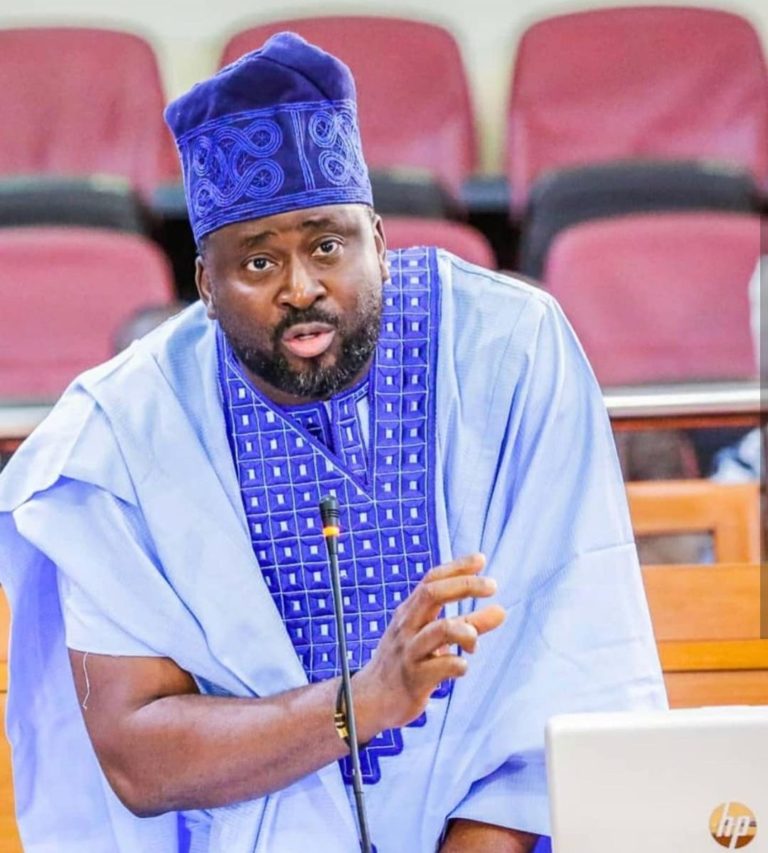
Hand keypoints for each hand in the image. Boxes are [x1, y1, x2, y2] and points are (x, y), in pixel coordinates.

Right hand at [354, 554, 505, 736]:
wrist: (371, 700)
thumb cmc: (408, 662)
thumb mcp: (435, 639)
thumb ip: (468, 625)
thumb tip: (502, 611)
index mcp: (409, 612)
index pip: (431, 580)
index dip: (456, 567)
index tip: (481, 559)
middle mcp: (406, 626)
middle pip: (432, 594)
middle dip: (465, 586)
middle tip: (493, 586)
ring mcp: (409, 652)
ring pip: (438, 630)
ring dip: (465, 630)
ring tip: (474, 642)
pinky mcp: (414, 679)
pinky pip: (440, 667)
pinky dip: (458, 664)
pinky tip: (461, 667)